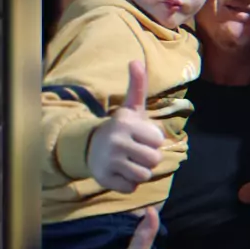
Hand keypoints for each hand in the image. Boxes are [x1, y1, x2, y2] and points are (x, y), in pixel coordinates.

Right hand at [87, 61, 164, 192]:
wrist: (91, 147)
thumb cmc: (122, 128)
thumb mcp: (131, 108)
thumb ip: (137, 86)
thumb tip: (136, 61)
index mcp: (126, 123)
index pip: (158, 141)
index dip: (153, 141)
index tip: (141, 137)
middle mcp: (116, 141)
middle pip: (153, 160)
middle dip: (149, 159)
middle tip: (137, 153)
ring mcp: (109, 161)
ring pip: (143, 175)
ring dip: (140, 171)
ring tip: (129, 162)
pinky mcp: (104, 178)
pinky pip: (131, 188)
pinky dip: (128, 183)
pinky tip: (120, 172)